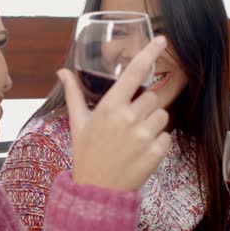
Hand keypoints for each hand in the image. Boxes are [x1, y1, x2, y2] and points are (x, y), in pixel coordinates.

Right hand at [59, 36, 170, 190]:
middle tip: (127, 126)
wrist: (96, 191)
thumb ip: (74, 94)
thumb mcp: (78, 123)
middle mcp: (129, 118)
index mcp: (109, 107)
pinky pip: (167, 137)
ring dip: (152, 125)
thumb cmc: (86, 155)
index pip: (134, 73)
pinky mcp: (157, 152)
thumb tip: (62, 72)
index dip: (149, 53)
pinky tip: (140, 153)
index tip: (161, 39)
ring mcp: (144, 136)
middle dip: (143, 108)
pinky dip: (158, 144)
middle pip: (152, 98)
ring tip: (134, 141)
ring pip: (162, 116)